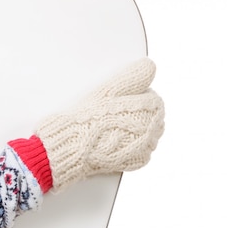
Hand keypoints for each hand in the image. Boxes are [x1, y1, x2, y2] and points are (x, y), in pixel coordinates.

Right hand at [35, 58, 163, 191]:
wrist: (72, 149)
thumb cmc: (87, 119)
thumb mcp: (107, 90)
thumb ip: (132, 77)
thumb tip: (149, 65)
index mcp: (151, 108)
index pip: (151, 96)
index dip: (131, 95)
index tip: (115, 99)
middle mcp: (154, 130)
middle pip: (150, 115)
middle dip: (134, 112)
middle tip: (110, 112)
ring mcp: (146, 148)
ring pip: (146, 132)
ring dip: (132, 127)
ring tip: (109, 126)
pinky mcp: (137, 162)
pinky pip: (140, 149)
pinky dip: (129, 144)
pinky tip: (112, 139)